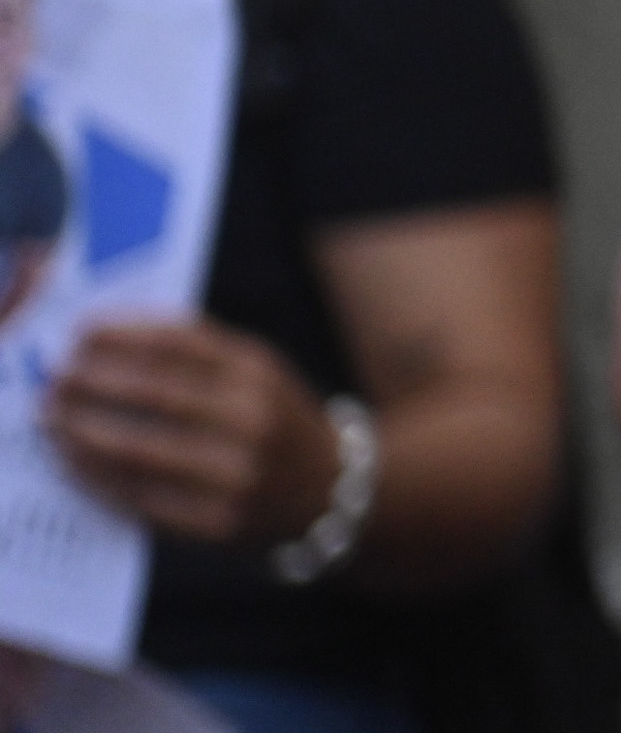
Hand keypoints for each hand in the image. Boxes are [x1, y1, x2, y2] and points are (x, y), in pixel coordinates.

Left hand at [49, 317, 342, 544]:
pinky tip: (76, 467)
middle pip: (155, 393)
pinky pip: (145, 498)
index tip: (78, 333)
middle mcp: (253, 417)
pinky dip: (101, 481)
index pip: (180, 342)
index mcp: (260, 371)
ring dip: (85, 435)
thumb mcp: (257, 375)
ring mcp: (238, 473)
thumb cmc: (275, 423)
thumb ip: (199, 356)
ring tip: (54, 423)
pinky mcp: (220, 521)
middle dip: (94, 384)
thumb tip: (110, 345)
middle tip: (53, 380)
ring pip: (142, 450)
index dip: (122, 335)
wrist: (334, 491)